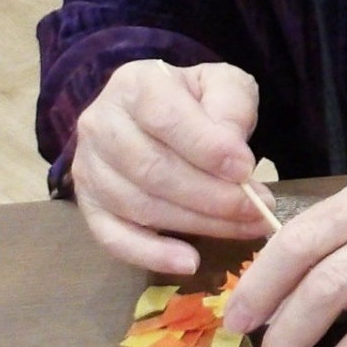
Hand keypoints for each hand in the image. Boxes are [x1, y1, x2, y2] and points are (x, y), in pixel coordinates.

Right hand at [71, 60, 269, 275]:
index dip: (207, 148)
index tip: (247, 169)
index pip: (165, 118)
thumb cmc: (198, 100)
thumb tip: (232, 153)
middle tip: (258, 208)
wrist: (161, 112)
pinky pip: (112, 238)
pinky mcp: (88, 206)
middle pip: (152, 169)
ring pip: (139, 206)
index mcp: (134, 85)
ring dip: (197, 223)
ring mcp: (88, 169)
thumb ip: (231, 107)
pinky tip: (189, 262)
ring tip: (246, 227)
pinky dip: (150, 254)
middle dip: (212, 195)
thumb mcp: (224, 85)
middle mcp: (100, 125)